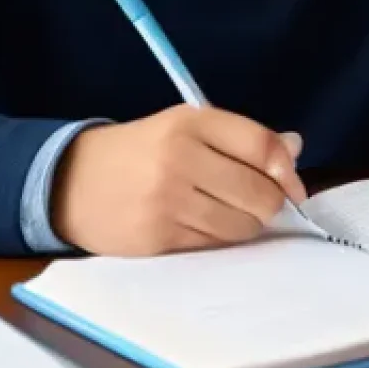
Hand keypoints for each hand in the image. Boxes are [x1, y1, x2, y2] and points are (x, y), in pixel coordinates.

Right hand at [50, 105, 305, 255]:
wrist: (72, 181)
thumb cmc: (141, 150)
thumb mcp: (186, 126)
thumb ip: (242, 137)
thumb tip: (295, 147)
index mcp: (189, 122)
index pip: (259, 145)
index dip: (287, 168)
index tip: (293, 182)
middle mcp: (179, 158)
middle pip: (258, 192)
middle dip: (270, 200)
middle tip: (260, 199)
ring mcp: (167, 201)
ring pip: (241, 225)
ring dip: (247, 223)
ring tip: (229, 210)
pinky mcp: (157, 238)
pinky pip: (214, 245)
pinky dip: (221, 238)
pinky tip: (204, 223)